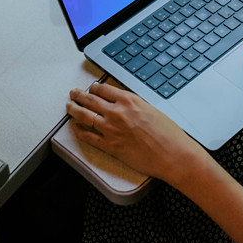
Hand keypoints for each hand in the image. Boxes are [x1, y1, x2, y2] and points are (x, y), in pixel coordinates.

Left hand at [66, 82, 206, 185]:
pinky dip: (79, 132)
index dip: (93, 88)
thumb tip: (124, 104)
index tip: (91, 89)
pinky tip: (75, 128)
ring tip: (69, 107)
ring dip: (74, 110)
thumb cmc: (168, 133)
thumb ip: (134, 105)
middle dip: (78, 96)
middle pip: (90, 100)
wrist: (173, 154)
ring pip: (84, 116)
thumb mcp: (151, 109)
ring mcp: (111, 129)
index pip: (103, 89)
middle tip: (73, 93)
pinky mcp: (110, 146)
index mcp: (129, 100)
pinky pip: (88, 137)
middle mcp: (117, 112)